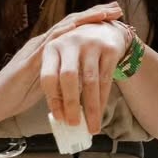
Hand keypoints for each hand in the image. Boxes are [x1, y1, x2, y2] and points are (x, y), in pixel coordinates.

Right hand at [0, 3, 123, 125]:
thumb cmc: (17, 95)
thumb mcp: (47, 85)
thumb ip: (62, 78)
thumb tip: (82, 81)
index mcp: (47, 50)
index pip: (72, 30)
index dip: (91, 21)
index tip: (111, 14)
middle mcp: (42, 44)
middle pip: (72, 23)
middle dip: (95, 14)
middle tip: (116, 7)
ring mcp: (35, 50)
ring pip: (63, 28)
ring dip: (85, 19)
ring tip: (105, 12)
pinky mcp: (29, 61)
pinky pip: (48, 44)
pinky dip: (64, 34)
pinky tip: (77, 27)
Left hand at [42, 18, 131, 133]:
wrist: (105, 31)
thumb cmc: (79, 52)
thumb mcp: (63, 60)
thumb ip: (59, 82)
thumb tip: (61, 115)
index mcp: (52, 47)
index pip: (48, 76)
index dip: (53, 100)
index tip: (59, 118)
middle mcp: (70, 43)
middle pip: (69, 78)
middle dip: (71, 104)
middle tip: (74, 124)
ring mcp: (91, 44)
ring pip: (90, 81)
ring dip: (91, 108)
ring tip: (92, 127)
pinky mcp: (109, 49)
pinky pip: (106, 80)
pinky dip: (103, 100)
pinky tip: (100, 113)